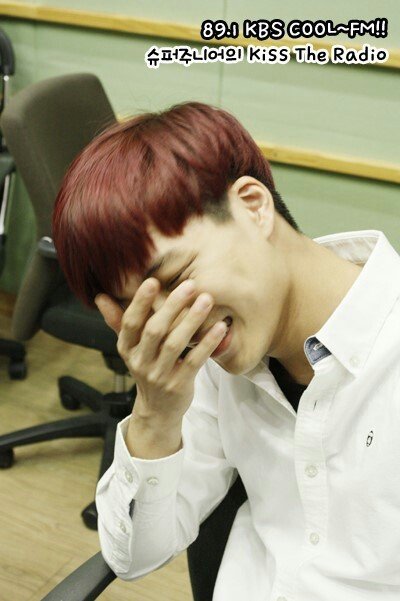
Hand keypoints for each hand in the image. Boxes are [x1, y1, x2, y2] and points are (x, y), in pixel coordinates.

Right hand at [95, 278, 227, 425]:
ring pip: (175, 344)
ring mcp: (159, 375)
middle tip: (189, 285)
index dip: (140, 302)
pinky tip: (221, 327)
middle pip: (154, 331)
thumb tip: (100, 296)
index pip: (130, 323)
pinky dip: (208, 343)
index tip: (153, 280)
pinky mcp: (178, 385)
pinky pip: (194, 361)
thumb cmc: (148, 367)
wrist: (158, 410)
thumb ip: (119, 321)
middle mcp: (140, 362)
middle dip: (171, 306)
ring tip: (206, 300)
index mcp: (127, 348)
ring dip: (192, 320)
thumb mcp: (131, 347)